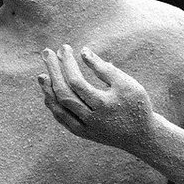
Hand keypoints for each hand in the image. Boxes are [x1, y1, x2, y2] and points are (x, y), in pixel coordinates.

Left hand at [38, 44, 153, 151]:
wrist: (141, 135)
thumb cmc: (136, 104)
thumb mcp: (126, 83)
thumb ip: (104, 68)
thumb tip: (83, 51)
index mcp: (103, 104)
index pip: (76, 82)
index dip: (67, 63)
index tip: (64, 48)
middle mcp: (91, 118)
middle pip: (63, 93)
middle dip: (53, 71)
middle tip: (46, 53)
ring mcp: (84, 128)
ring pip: (59, 108)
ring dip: (47, 90)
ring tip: (42, 74)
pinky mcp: (81, 133)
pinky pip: (61, 118)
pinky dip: (53, 104)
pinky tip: (49, 91)